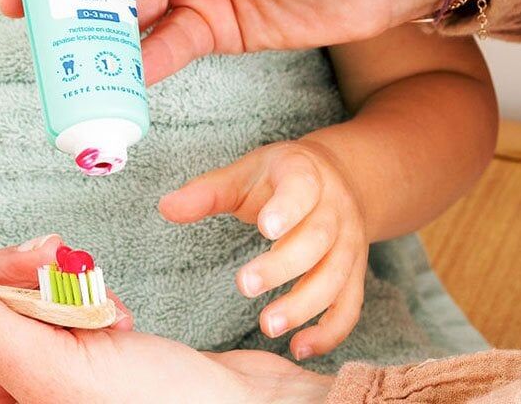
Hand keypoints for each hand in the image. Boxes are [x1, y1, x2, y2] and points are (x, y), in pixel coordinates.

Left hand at [0, 236, 333, 403]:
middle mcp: (16, 401)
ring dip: (51, 286)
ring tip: (98, 298)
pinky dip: (84, 297)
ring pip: (16, 305)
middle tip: (49, 262)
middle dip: (1, 282)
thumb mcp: (61, 375)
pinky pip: (58, 305)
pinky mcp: (83, 352)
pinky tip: (119, 314)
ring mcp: (50, 378)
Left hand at [160, 139, 367, 359]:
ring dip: (304, 305)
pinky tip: (300, 347)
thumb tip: (165, 207)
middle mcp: (335, 209)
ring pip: (335, 277)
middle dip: (283, 266)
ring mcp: (349, 243)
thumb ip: (208, 192)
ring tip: (268, 326)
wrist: (336, 177)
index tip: (265, 228)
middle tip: (244, 285)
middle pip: (316, 240)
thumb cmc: (279, 178)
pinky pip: (349, 306)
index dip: (287, 209)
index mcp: (306, 174)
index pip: (301, 189)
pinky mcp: (354, 273)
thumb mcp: (245, 173)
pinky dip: (330, 331)